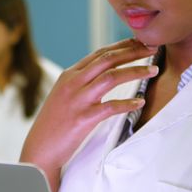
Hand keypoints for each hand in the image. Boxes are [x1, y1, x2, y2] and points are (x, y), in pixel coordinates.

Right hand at [20, 39, 157, 191]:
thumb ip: (82, 82)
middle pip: (108, 59)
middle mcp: (73, 83)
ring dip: (135, 71)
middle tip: (152, 49)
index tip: (140, 43)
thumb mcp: (64, 94)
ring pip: (111, 77)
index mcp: (70, 75)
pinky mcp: (83, 118)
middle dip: (133, 52)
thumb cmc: (54, 123)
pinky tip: (140, 102)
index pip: (100, 53)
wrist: (39, 148)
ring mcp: (78, 100)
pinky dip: (128, 103)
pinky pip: (111, 107)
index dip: (122, 46)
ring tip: (153, 70)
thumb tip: (104, 73)